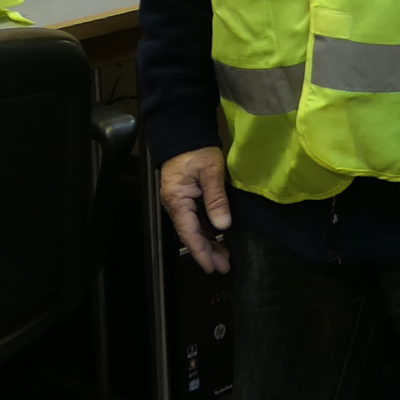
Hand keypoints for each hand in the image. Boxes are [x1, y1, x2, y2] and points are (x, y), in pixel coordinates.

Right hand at [159, 147, 232, 274]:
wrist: (184, 132)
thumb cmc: (197, 149)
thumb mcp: (211, 172)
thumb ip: (216, 199)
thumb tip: (223, 226)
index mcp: (178, 201)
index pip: (189, 233)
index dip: (201, 252)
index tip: (212, 267)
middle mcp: (175, 205)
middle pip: (191, 235)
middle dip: (206, 252)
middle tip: (223, 267)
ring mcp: (180, 202)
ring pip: (193, 229)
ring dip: (208, 243)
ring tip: (224, 257)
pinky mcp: (186, 197)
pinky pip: (195, 220)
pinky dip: (207, 231)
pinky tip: (218, 237)